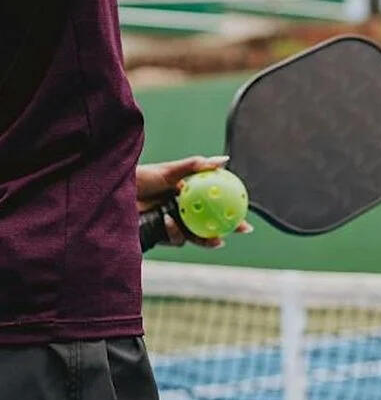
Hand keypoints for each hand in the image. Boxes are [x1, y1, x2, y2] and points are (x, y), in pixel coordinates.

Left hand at [136, 155, 253, 249]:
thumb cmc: (141, 177)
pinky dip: (175, 231)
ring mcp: (171, 224)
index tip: (245, 215)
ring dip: (203, 238)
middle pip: (208, 222)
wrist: (115, 192)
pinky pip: (174, 238)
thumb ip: (196, 166)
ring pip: (194, 235)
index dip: (230, 209)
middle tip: (236, 232)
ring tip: (212, 238)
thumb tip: (225, 160)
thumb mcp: (170, 170)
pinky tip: (170, 221)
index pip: (214, 202)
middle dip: (224, 230)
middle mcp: (182, 210)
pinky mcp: (159, 236)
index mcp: (188, 194)